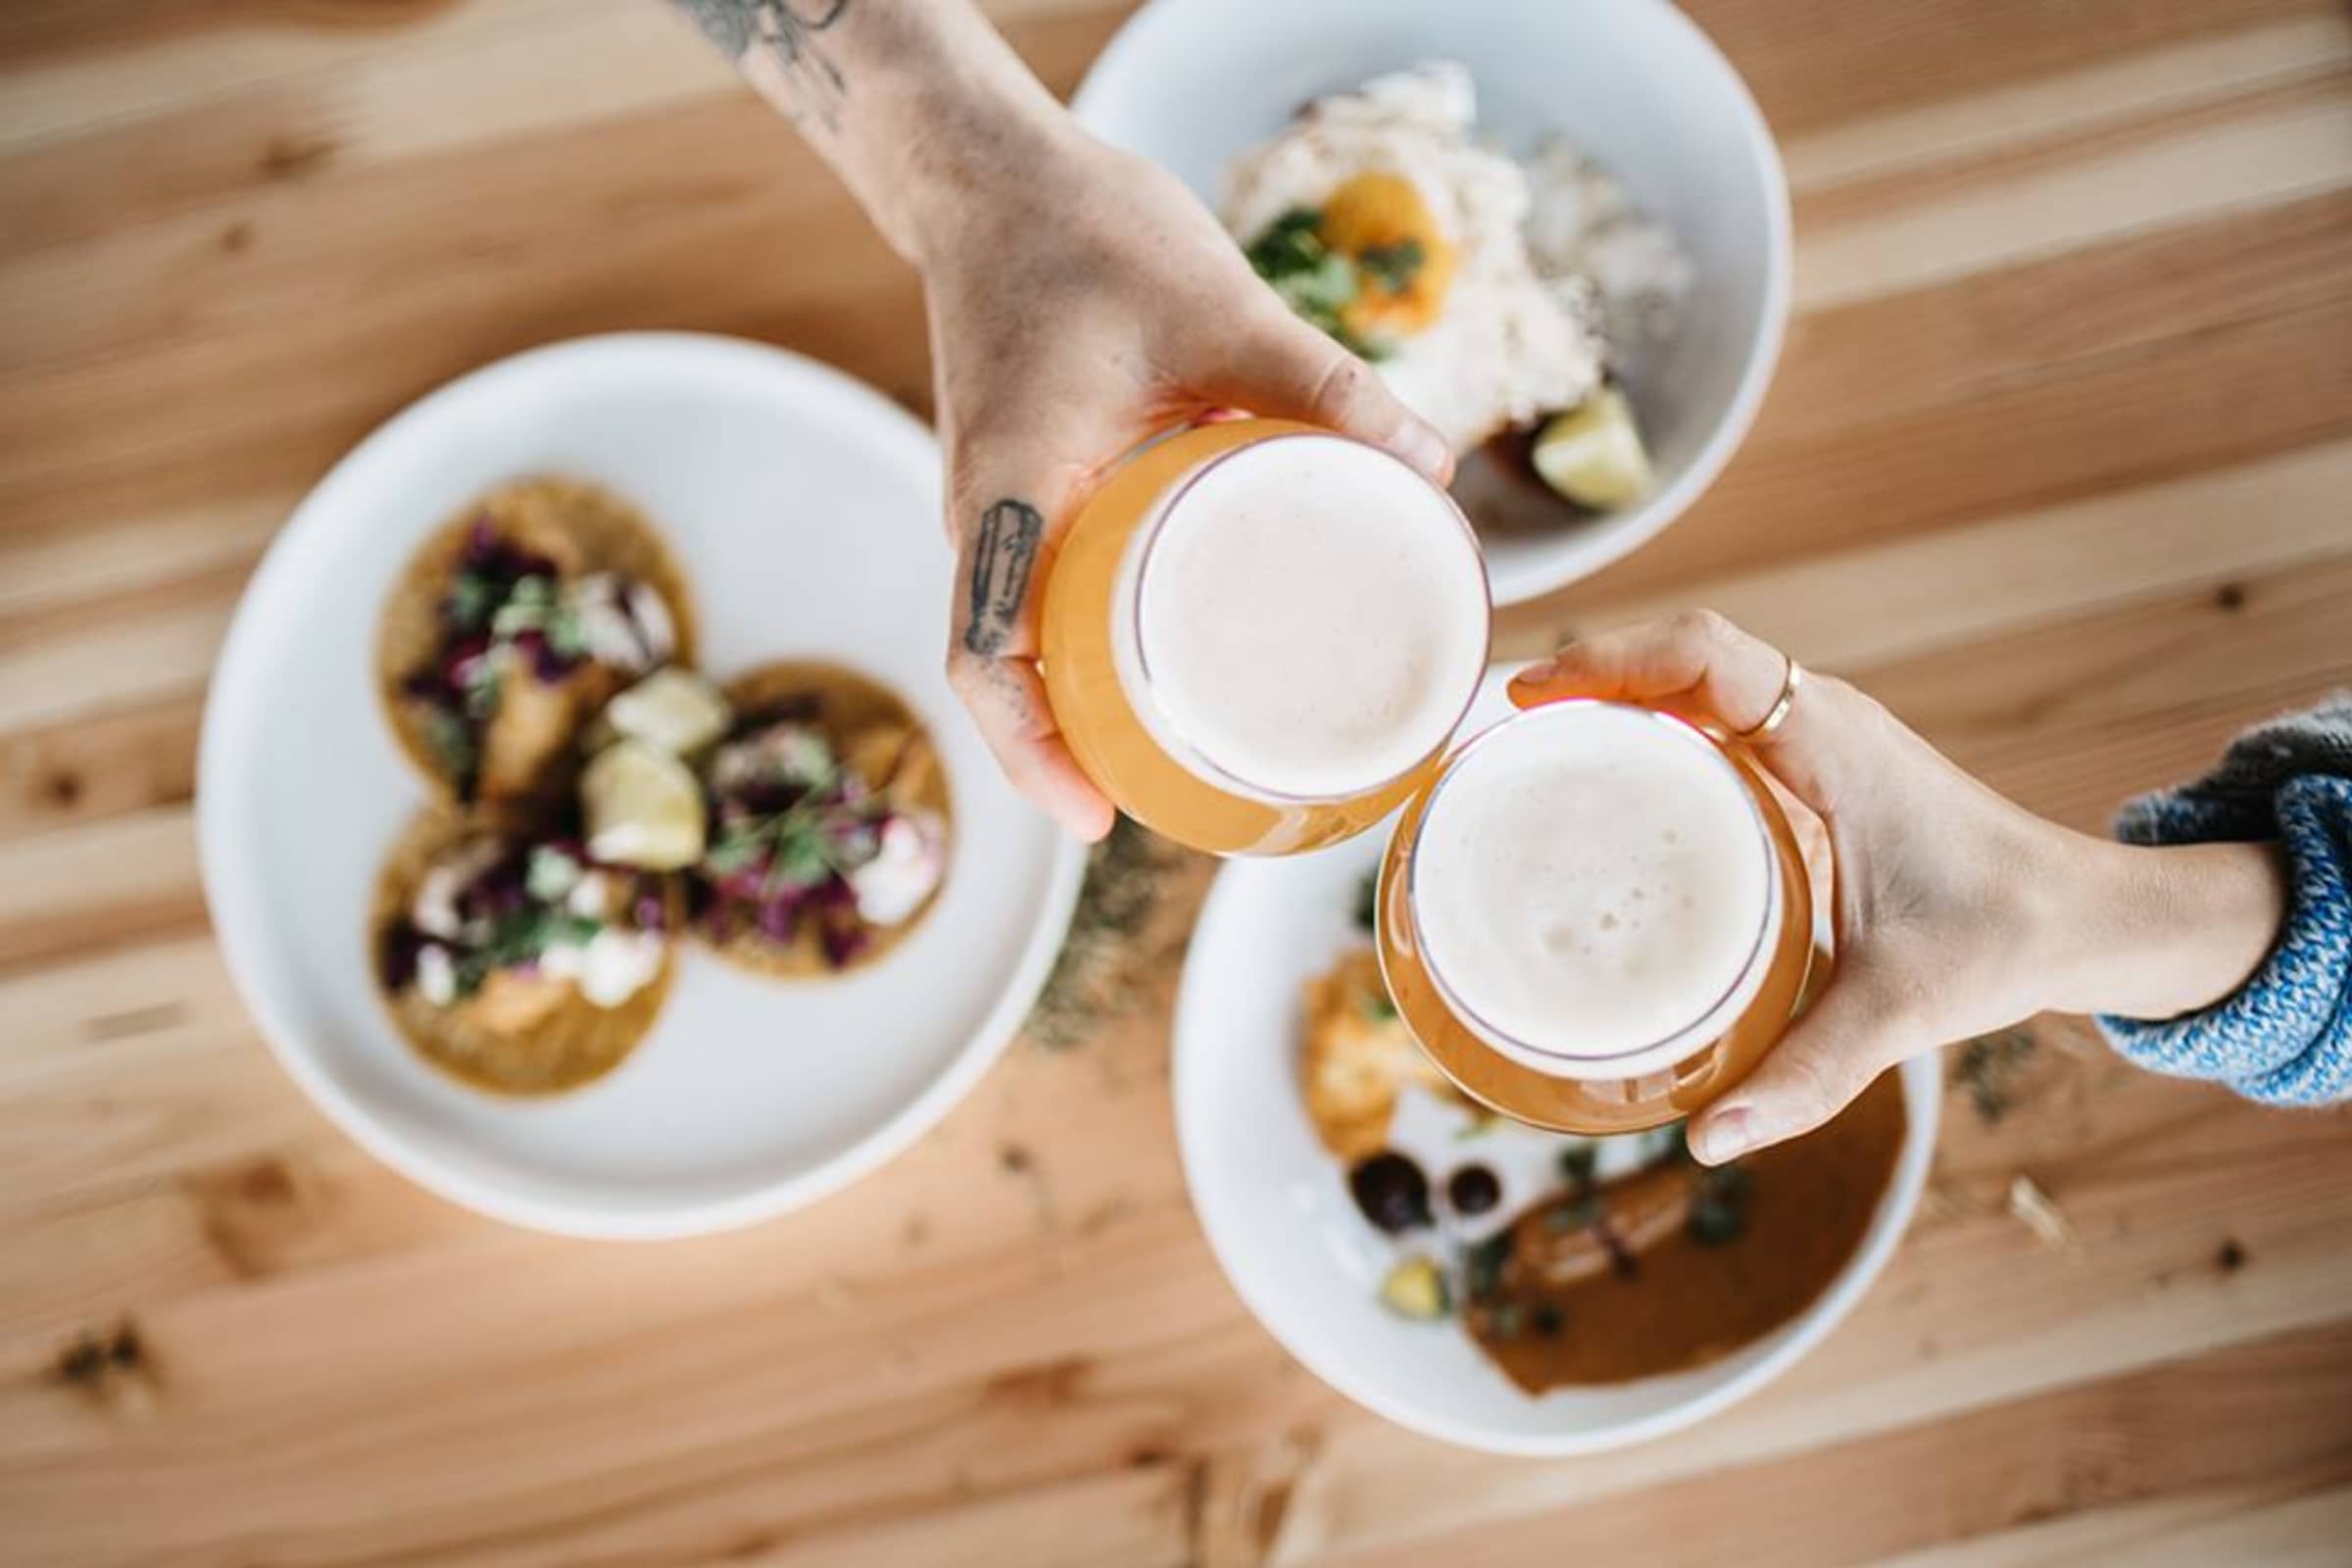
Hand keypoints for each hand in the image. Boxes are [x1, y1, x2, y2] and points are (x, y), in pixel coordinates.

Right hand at [922, 132, 1454, 839]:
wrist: (995, 175)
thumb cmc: (1083, 231)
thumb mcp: (1218, 306)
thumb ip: (1324, 385)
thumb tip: (1432, 466)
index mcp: (1009, 486)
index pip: (986, 654)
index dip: (1031, 753)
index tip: (1094, 820)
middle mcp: (981, 512)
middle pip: (1004, 668)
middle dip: (1070, 753)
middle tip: (1169, 806)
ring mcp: (989, 501)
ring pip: (1017, 634)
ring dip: (1076, 703)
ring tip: (1169, 755)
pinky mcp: (1016, 481)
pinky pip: (1036, 587)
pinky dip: (1083, 640)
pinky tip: (1158, 654)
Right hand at [1508, 612, 2283, 1163]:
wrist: (2080, 919)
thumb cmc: (2002, 941)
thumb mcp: (1899, 1011)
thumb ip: (1804, 1077)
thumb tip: (1709, 1138)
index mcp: (1832, 744)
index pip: (1706, 656)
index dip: (1610, 661)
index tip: (1532, 699)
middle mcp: (1819, 722)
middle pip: (1683, 653)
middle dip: (1589, 671)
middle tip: (1503, 730)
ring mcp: (1815, 738)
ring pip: (1698, 679)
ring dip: (1618, 694)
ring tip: (1532, 747)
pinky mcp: (1812, 766)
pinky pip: (1716, 717)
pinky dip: (1654, 726)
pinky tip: (1608, 785)